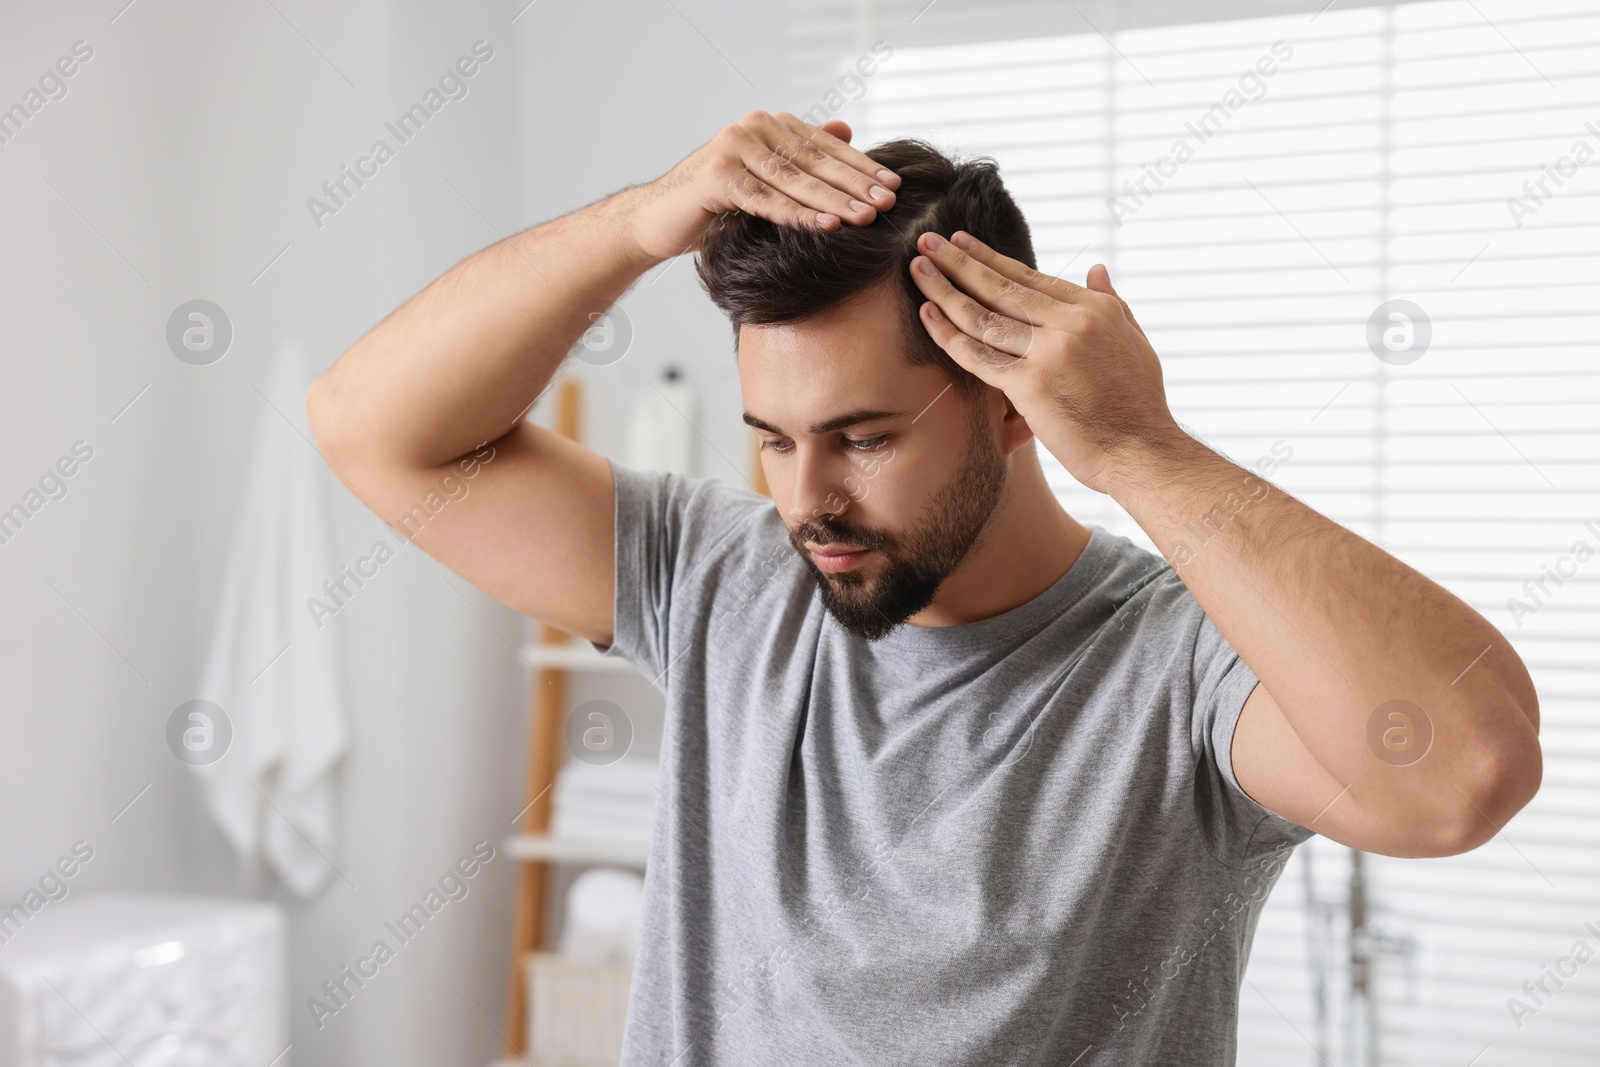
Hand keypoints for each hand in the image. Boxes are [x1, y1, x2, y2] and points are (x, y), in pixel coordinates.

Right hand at [629, 110, 900, 261]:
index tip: (893, 187)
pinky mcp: (716, 177)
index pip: (824, 146)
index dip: (860, 166)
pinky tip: (825, 226)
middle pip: (814, 161)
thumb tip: (846, 129)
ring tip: (865, 217)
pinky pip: (766, 200)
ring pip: (794, 180)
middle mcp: (752, 129)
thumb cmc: (716, 204)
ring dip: (833, 200)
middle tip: (888, 203)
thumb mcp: (766, 180)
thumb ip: (802, 155)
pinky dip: (798, 214)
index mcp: (769, 125)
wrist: (660, 220)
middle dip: (854, 184)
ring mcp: (732, 149)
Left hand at [907, 230, 1184, 494]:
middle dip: (959, 261)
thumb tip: (1097, 269)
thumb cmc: (1137, 406)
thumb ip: (1112, 303)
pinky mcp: (1031, 385)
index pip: (1029, 277)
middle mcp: (1071, 323)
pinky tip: (927, 315)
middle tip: (927, 242)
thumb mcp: (1133, 342)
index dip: (990, 258)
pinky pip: (979, 356)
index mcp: (1094, 309)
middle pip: (1001, 287)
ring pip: (984, 315)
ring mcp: (1050, 352)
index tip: (961, 242)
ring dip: (945, 290)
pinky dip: (948, 335)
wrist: (1143, 453)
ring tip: (917, 270)